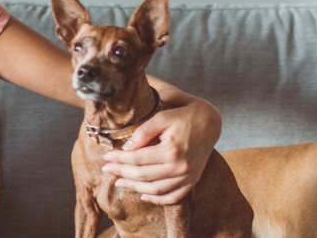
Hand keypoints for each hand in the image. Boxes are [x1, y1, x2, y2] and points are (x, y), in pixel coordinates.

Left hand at [100, 97, 221, 204]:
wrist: (210, 122)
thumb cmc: (184, 115)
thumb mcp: (163, 116)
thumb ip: (144, 131)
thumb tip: (126, 148)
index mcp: (172, 150)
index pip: (137, 158)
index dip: (119, 159)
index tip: (106, 157)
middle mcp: (180, 167)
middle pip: (143, 176)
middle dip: (122, 173)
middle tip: (106, 170)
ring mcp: (188, 176)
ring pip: (156, 190)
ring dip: (135, 188)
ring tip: (119, 182)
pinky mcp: (193, 181)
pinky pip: (174, 197)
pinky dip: (158, 200)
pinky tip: (143, 196)